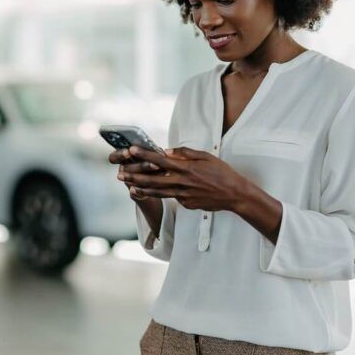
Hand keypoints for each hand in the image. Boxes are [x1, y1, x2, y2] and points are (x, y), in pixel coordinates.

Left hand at [118, 146, 253, 212]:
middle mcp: (182, 182)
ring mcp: (183, 195)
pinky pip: (171, 197)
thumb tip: (167, 151)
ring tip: (128, 186)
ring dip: (141, 189)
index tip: (131, 150)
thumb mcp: (205, 156)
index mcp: (186, 168)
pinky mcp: (186, 204)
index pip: (160, 160)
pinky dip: (159, 195)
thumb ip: (185, 153)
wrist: (234, 195)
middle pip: (153, 180)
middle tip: (120, 174)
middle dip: (134, 177)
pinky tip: (148, 193)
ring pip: (157, 192)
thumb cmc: (221, 173)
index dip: (144, 155)